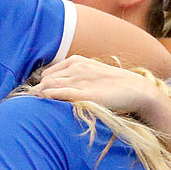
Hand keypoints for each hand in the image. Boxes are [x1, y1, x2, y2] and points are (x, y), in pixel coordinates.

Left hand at [36, 56, 160, 114]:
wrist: (136, 89)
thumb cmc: (112, 84)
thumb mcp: (90, 73)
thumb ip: (74, 77)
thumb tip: (54, 88)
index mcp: (75, 61)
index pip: (47, 73)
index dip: (41, 86)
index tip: (39, 98)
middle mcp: (76, 68)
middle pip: (45, 80)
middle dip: (38, 93)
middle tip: (34, 106)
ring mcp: (82, 80)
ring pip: (49, 86)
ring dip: (41, 97)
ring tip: (38, 109)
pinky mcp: (88, 94)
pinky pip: (62, 93)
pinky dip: (50, 97)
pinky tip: (46, 102)